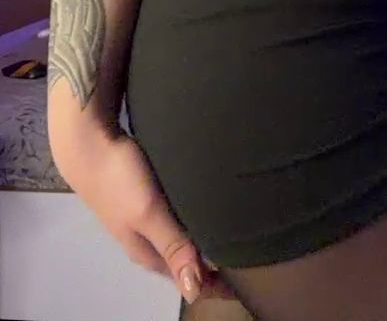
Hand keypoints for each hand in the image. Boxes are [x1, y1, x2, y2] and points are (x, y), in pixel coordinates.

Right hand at [51, 125, 237, 303]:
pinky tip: (208, 208)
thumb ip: (173, 246)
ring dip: (204, 241)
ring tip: (236, 234)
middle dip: (213, 264)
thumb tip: (194, 292)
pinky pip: (177, 216)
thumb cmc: (120, 179)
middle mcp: (147, 240)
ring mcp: (146, 218)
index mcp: (148, 252)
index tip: (246, 282)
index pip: (185, 279)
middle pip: (185, 261)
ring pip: (181, 238)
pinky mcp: (147, 197)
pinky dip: (194, 220)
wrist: (90, 144)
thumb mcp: (149, 214)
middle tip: (248, 256)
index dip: (213, 284)